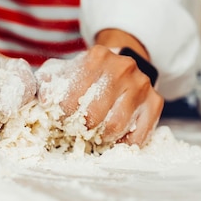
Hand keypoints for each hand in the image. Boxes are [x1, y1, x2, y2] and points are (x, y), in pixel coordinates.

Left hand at [36, 45, 163, 146]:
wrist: (122, 63)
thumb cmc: (89, 73)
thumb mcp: (67, 69)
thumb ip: (51, 83)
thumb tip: (45, 102)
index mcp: (97, 57)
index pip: (71, 100)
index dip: (61, 117)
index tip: (61, 121)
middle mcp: (122, 68)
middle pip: (93, 116)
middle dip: (81, 129)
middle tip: (77, 131)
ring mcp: (141, 85)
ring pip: (115, 127)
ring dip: (101, 137)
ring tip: (95, 134)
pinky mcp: (155, 101)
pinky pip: (138, 135)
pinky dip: (123, 143)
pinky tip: (115, 138)